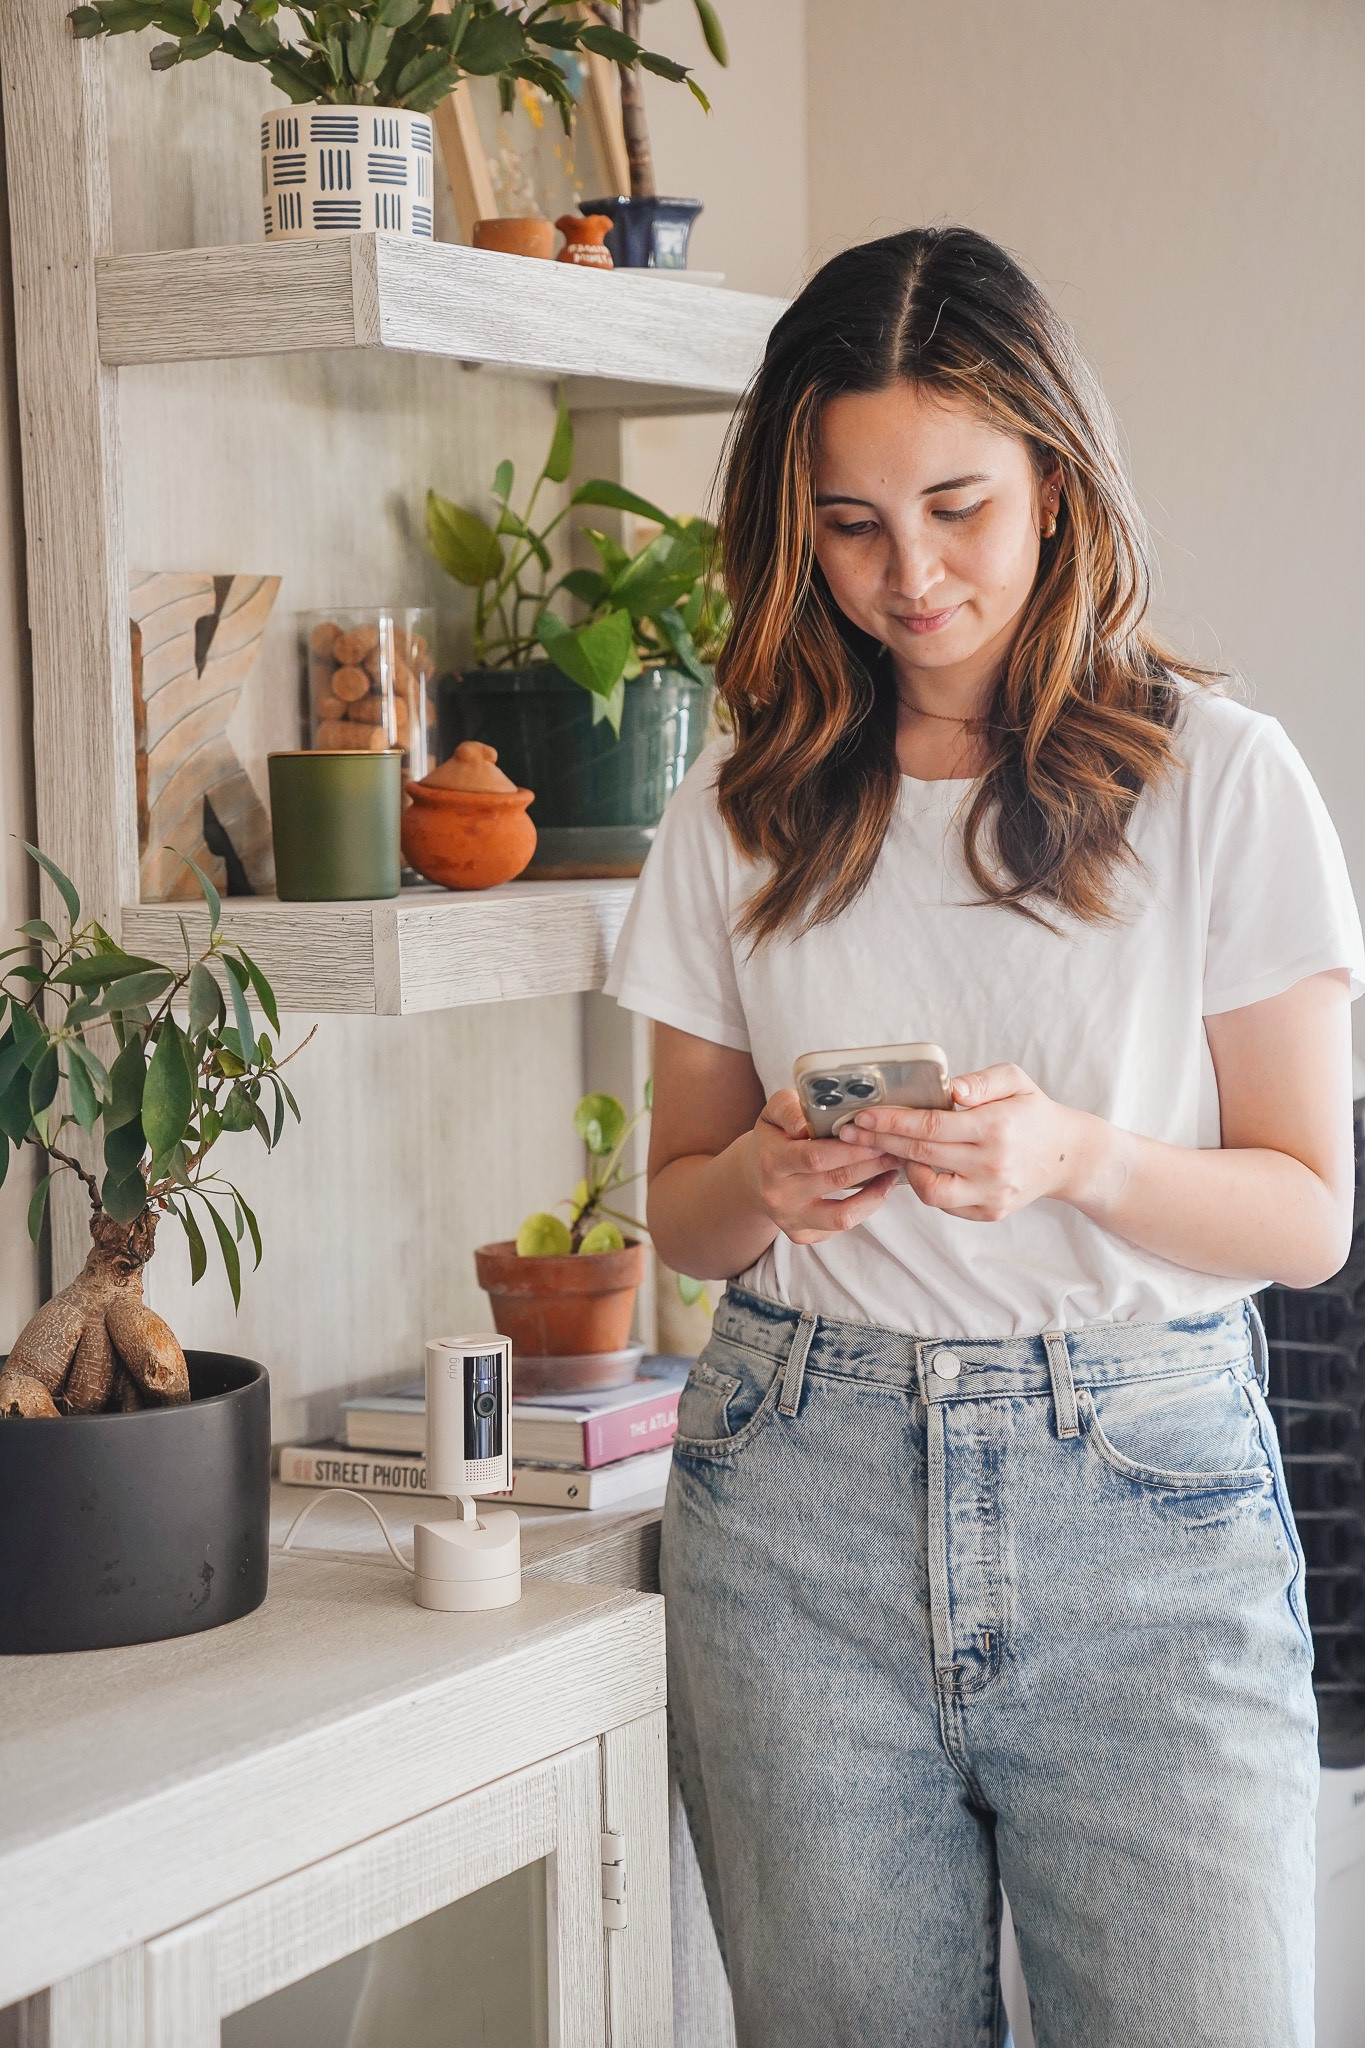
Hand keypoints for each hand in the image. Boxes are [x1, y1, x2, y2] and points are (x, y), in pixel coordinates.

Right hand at [745, 1089, 901, 1243]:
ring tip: (892, 1168)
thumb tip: (805, 1123)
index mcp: (773, 1160)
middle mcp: (779, 1195)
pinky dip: (866, 1208)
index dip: (851, 1148)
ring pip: (842, 1213)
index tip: (876, 1134)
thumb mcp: (773, 1112)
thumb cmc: (773, 1137)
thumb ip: (789, 1108)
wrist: (752, 1175)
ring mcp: (790, 1219)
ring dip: (876, 1191)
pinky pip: (840, 1226)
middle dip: (872, 1162)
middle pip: (836, 1180)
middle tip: (895, 1146)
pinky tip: (878, 1187)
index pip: (816, 1157)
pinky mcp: (802, 1235)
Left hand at [838, 1063, 1091, 1222]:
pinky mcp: (989, 1213)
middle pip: (921, 1154)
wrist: (1067, 1156)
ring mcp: (991, 1193)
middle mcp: (992, 1164)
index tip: (862, 1116)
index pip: (931, 1125)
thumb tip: (954, 1090)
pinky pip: (946, 1204)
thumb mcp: (1016, 1081)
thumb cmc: (1033, 1112)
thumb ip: (983, 1081)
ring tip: (895, 1149)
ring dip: (905, 1169)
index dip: (891, 1121)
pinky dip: (928, 1185)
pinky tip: (921, 1167)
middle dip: (880, 1142)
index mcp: (995, 1127)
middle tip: (850, 1132)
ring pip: (929, 1190)